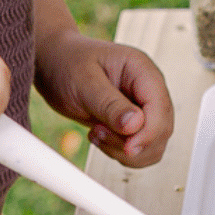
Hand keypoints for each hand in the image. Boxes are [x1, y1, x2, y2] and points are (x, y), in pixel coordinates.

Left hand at [32, 32, 173, 167]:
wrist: (53, 63)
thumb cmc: (67, 62)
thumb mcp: (84, 81)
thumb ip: (110, 104)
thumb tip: (135, 124)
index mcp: (142, 71)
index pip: (160, 108)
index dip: (149, 133)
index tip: (127, 148)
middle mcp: (148, 90)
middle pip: (161, 129)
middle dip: (133, 143)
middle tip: (98, 132)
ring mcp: (142, 108)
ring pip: (153, 145)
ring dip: (124, 151)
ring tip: (95, 133)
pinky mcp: (132, 124)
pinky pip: (139, 149)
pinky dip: (120, 153)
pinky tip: (99, 137)